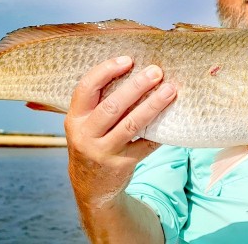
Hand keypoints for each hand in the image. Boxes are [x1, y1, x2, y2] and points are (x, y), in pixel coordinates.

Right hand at [64, 56, 176, 209]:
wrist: (91, 187)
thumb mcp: (85, 125)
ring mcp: (103, 152)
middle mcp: (85, 135)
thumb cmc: (92, 143)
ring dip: (153, 105)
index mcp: (74, 119)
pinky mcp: (122, 165)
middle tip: (157, 71)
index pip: (86, 88)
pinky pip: (145, 145)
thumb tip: (133, 70)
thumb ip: (99, 103)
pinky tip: (173, 119)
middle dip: (137, 86)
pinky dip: (160, 132)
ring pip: (132, 124)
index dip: (106, 71)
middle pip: (113, 105)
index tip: (128, 60)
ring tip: (171, 90)